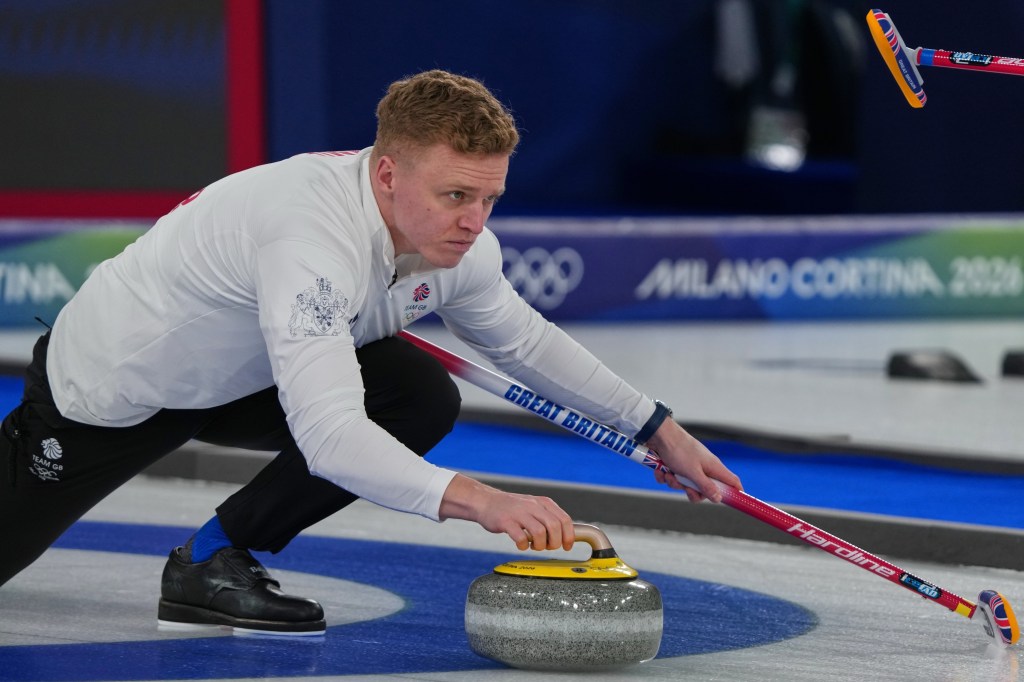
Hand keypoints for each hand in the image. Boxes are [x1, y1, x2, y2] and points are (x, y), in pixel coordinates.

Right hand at [438, 474, 574, 550]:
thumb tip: (565, 535)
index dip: (569, 536)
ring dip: (540, 545)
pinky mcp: (506, 522)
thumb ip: (548, 517)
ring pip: (540, 532)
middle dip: (555, 542)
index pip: (564, 519)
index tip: (567, 546)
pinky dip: (524, 545)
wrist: (485, 501)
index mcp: (543, 502)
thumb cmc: (511, 508)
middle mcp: (533, 505)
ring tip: (533, 546)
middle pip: (555, 526)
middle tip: (548, 547)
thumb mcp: (533, 507)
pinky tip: (521, 545)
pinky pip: (521, 537)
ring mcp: (519, 513)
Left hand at [646, 420, 741, 502]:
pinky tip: (661, 470)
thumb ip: (706, 486)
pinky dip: (666, 476)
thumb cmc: (679, 450)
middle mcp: (703, 467)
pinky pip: (673, 478)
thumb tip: (719, 499)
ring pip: (686, 485)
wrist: (659, 435)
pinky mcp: (676, 465)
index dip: (735, 492)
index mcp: (713, 467)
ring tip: (669, 474)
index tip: (734, 503)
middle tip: (686, 487)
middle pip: (705, 490)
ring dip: (675, 483)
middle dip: (692, 492)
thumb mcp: (693, 472)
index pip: (732, 481)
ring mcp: (689, 466)